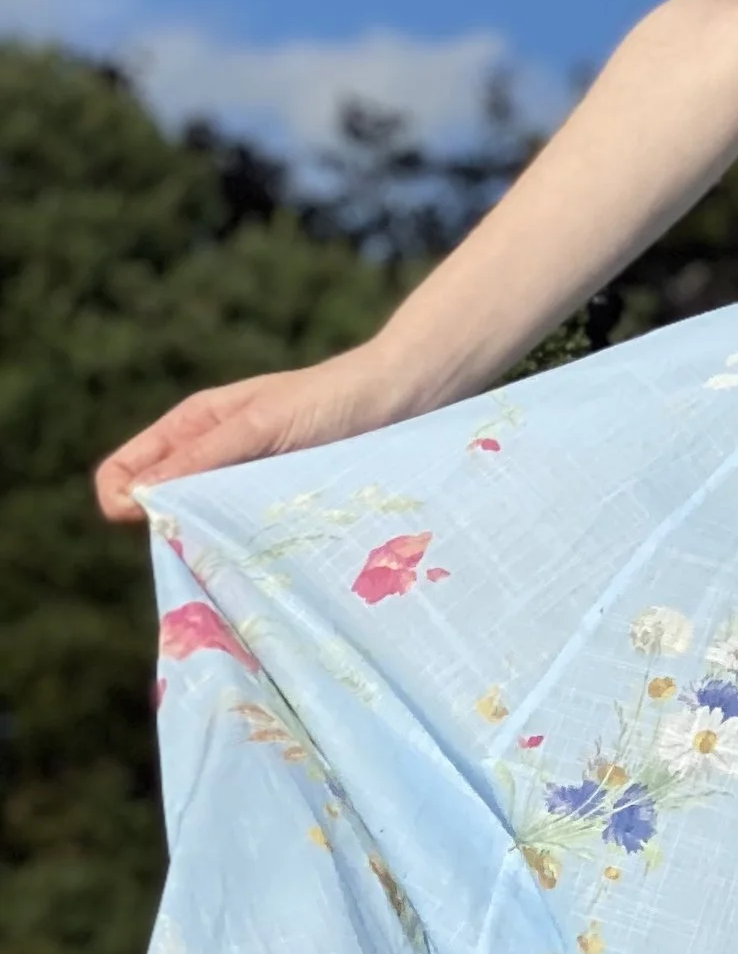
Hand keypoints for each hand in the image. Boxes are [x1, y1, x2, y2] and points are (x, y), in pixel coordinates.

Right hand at [93, 345, 412, 524]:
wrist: (400, 396)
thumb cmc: (331, 397)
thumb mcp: (262, 423)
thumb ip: (202, 456)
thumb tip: (133, 496)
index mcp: (192, 426)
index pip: (121, 473)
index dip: (121, 501)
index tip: (158, 520)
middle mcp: (207, 456)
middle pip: (153, 507)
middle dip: (163, 529)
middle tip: (203, 543)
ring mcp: (239, 483)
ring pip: (194, 526)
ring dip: (203, 542)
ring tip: (235, 550)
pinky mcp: (271, 506)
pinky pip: (235, 535)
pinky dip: (236, 547)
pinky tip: (258, 556)